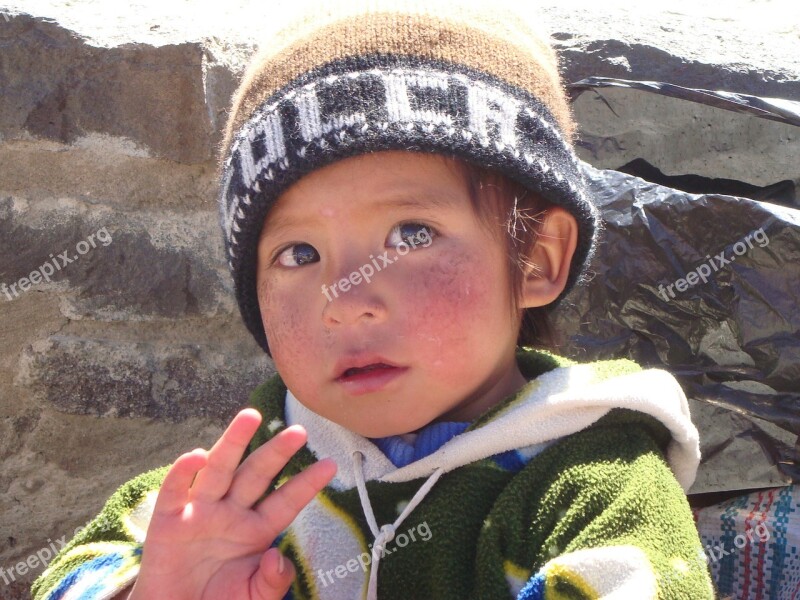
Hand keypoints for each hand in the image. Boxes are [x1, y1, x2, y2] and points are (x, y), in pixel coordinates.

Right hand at [128, 409, 336, 599]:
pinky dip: (183, 472)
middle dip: (276, 452)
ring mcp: (200, 512)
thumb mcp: (253, 598)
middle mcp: (230, 513)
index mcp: (256, 529)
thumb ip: (272, 582)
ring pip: (220, 470)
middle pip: (256, 475)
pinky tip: (197, 456)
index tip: (331, 464)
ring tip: (251, 417)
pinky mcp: (168, 521)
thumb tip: (278, 558)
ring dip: (233, 442)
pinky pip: (175, 491)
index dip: (306, 483)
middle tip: (299, 431)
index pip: (285, 501)